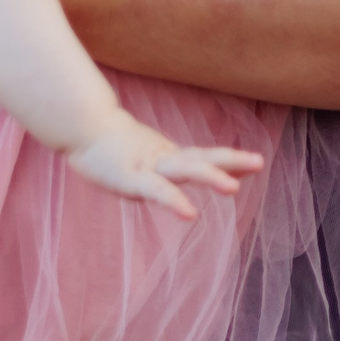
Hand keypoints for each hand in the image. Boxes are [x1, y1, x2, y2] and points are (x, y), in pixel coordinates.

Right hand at [66, 115, 264, 219]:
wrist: (80, 127)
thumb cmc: (108, 145)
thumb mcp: (139, 155)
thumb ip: (157, 164)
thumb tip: (172, 168)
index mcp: (165, 155)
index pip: (202, 156)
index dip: (228, 159)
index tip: (255, 164)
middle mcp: (163, 158)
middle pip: (202, 157)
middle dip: (231, 161)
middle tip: (259, 162)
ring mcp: (148, 167)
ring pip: (185, 170)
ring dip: (211, 177)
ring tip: (234, 187)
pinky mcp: (131, 179)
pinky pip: (157, 191)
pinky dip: (175, 201)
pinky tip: (190, 214)